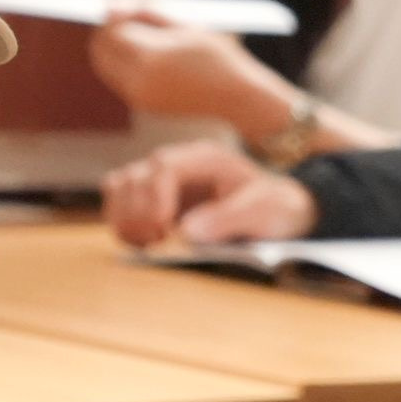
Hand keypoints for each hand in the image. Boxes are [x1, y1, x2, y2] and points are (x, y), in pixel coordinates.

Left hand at [88, 14, 290, 131]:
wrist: (237, 96)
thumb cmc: (217, 55)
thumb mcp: (184, 24)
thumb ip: (145, 12)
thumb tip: (110, 5)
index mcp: (150, 56)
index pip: (111, 30)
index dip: (115, 15)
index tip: (130, 7)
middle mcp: (140, 80)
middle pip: (100, 50)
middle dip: (107, 32)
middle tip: (126, 20)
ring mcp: (140, 96)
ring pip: (105, 66)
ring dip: (112, 49)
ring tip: (138, 37)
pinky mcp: (144, 105)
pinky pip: (120, 80)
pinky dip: (123, 65)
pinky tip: (146, 56)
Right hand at [101, 140, 317, 246]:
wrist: (281, 211)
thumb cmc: (275, 207)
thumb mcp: (264, 213)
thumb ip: (229, 220)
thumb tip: (187, 233)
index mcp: (207, 158)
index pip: (164, 166)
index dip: (156, 197)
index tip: (164, 227)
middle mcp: (179, 164)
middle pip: (134, 176)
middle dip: (139, 212)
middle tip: (160, 240)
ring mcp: (163, 181)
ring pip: (119, 186)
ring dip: (125, 218)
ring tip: (151, 243)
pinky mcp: (155, 200)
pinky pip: (120, 203)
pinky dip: (122, 223)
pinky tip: (145, 242)